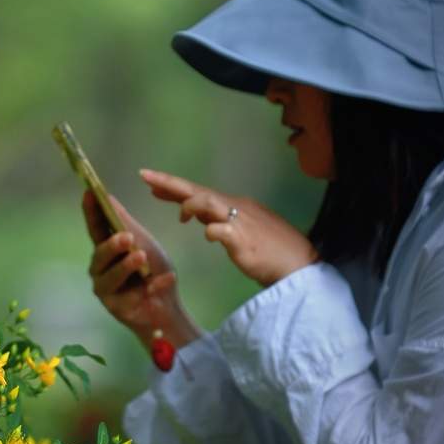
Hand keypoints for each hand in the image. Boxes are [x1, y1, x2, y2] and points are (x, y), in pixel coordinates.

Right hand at [82, 189, 200, 349]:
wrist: (167, 306)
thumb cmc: (152, 272)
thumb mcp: (144, 243)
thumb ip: (126, 224)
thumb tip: (109, 197)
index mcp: (106, 250)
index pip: (96, 228)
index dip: (91, 211)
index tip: (89, 193)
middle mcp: (100, 269)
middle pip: (100, 254)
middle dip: (112, 245)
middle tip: (127, 236)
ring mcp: (105, 289)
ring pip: (110, 276)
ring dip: (126, 266)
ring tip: (140, 257)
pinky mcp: (115, 308)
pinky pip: (131, 294)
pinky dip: (152, 285)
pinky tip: (167, 279)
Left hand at [139, 169, 319, 287]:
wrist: (298, 267)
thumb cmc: (272, 253)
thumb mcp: (242, 233)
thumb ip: (222, 224)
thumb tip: (204, 221)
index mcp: (234, 206)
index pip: (199, 192)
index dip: (174, 187)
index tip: (152, 182)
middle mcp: (235, 208)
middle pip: (198, 190)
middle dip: (169, 183)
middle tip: (144, 175)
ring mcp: (240, 223)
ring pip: (209, 202)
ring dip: (190, 204)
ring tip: (179, 214)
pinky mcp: (244, 241)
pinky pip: (222, 231)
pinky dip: (211, 230)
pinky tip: (205, 235)